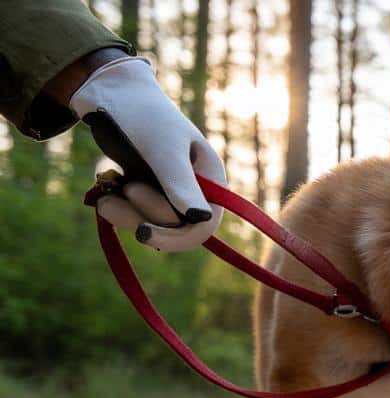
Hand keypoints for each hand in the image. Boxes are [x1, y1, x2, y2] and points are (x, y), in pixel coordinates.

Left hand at [68, 57, 225, 251]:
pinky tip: (103, 192)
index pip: (205, 223)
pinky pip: (134, 213)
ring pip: (152, 223)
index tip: (144, 233)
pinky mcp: (145, 189)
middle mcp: (193, 187)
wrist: (109, 92)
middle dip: (144, 216)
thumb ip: (181, 184)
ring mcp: (168, 189)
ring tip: (103, 198)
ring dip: (125, 214)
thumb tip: (201, 220)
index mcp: (209, 177)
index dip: (179, 236)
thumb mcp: (162, 149)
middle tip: (120, 193)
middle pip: (175, 226)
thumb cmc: (143, 114)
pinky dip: (118, 207)